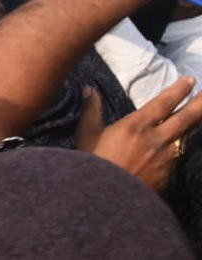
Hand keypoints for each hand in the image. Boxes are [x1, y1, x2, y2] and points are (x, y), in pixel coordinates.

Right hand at [77, 77, 201, 190]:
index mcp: (137, 125)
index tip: (190, 80)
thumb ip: (91, 109)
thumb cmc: (95, 163)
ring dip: (197, 122)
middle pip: (186, 118)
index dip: (179, 90)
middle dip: (200, 103)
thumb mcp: (87, 133)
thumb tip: (89, 89)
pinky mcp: (169, 173)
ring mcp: (166, 157)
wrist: (108, 196)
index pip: (163, 103)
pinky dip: (187, 143)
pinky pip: (181, 153)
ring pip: (187, 135)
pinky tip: (189, 140)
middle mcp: (157, 138)